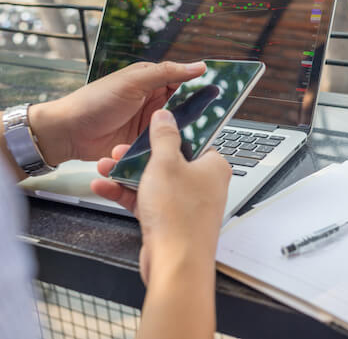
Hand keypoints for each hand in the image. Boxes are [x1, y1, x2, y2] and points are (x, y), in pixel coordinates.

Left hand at [28, 61, 205, 165]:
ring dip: (183, 131)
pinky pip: (164, 143)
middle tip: (214, 117)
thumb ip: (167, 73)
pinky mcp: (145, 143)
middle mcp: (154, 102)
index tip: (222, 89)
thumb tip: (198, 65)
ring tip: (197, 135)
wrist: (68, 133)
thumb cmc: (95, 102)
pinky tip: (178, 148)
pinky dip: (169, 145)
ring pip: (177, 127)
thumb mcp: (133, 82)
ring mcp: (150, 124)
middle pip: (185, 105)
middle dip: (198, 111)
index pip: (185, 80)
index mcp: (152, 81)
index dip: (202, 84)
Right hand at [91, 109, 231, 284]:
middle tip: (119, 151)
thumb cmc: (179, 215)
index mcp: (213, 167)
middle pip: (169, 161)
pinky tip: (102, 187)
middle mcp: (203, 185)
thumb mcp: (166, 164)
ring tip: (103, 166)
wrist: (175, 263)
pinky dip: (126, 194)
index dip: (170, 134)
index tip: (149, 128)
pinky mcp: (170, 221)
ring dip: (127, 174)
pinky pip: (147, 201)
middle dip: (139, 156)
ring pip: (155, 182)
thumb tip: (166, 116)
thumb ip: (164, 136)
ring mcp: (186, 205)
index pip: (194, 141)